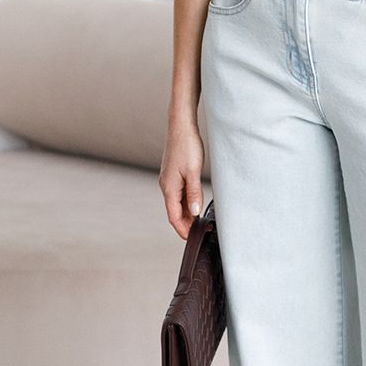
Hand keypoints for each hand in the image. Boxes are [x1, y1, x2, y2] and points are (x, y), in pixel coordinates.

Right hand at [160, 118, 205, 239]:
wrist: (181, 126)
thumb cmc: (187, 146)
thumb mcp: (193, 172)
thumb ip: (194, 193)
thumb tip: (194, 213)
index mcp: (169, 187)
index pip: (173, 216)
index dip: (182, 230)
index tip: (191, 239)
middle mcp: (166, 185)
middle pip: (174, 211)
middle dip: (185, 224)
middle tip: (199, 233)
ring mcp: (169, 180)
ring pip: (177, 203)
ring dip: (186, 214)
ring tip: (199, 222)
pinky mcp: (173, 174)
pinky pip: (179, 194)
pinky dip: (187, 203)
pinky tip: (195, 204)